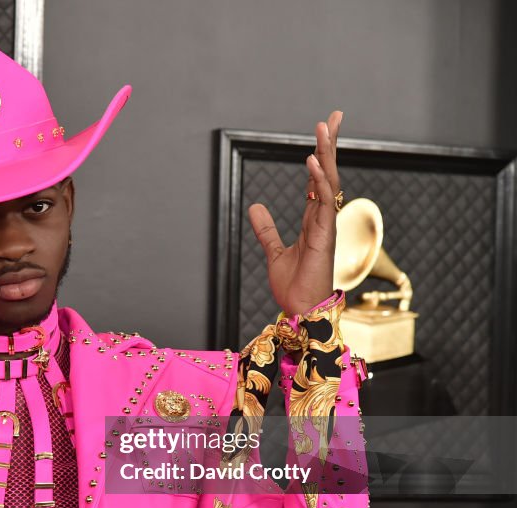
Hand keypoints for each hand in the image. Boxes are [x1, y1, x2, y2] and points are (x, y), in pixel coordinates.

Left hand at [248, 111, 341, 316]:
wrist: (300, 309)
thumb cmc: (294, 286)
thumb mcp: (274, 251)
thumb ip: (266, 228)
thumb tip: (255, 205)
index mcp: (313, 220)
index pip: (318, 179)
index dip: (321, 155)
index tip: (323, 131)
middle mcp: (323, 218)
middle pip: (329, 173)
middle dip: (331, 144)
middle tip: (335, 116)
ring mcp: (326, 225)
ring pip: (329, 181)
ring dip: (327, 153)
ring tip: (324, 126)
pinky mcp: (324, 235)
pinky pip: (324, 201)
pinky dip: (319, 180)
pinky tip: (313, 160)